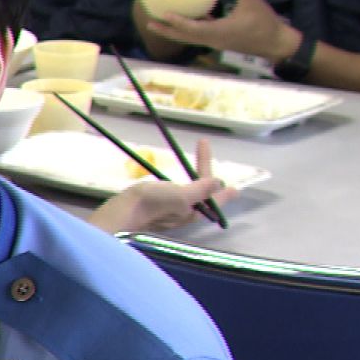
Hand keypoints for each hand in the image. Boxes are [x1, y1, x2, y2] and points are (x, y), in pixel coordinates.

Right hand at [88, 140, 237, 232]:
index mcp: (193, 212)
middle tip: (202, 145)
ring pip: (190, 193)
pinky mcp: (159, 207)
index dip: (223, 190)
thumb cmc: (153, 203)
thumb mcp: (181, 195)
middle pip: (202, 193)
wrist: (123, 212)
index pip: (214, 199)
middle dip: (205, 171)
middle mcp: (185, 213)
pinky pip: (178, 193)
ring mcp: (171, 210)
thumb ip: (201, 189)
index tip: (235, 186)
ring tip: (197, 166)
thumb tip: (219, 183)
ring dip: (196, 177)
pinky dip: (183, 182)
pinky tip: (179, 180)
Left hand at [142, 0, 299, 60]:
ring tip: (158, 23)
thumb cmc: (265, 23)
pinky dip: (187, 30)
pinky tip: (182, 20)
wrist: (276, 44)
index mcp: (219, 32)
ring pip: (189, 38)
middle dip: (166, 30)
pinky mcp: (218, 41)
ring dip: (174, 31)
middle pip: (184, 37)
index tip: (164, 14)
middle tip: (149, 23)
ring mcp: (214, 42)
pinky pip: (198, 36)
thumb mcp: (252, 2)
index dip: (178, 22)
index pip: (193, 28)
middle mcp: (212, 40)